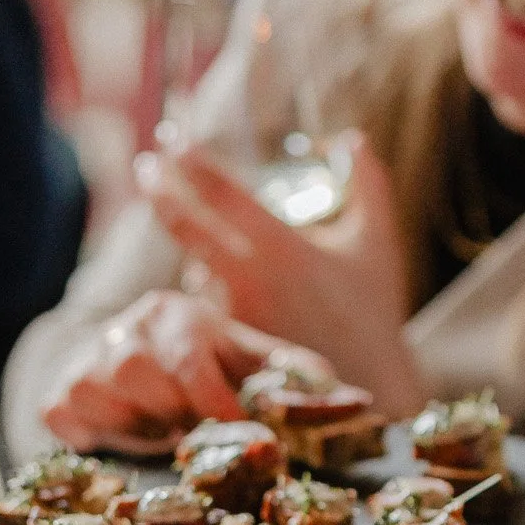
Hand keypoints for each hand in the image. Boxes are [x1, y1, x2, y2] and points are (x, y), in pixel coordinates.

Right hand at [39, 289, 320, 451]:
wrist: (151, 381)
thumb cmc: (216, 377)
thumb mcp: (256, 368)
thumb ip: (292, 378)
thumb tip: (349, 400)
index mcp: (180, 315)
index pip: (189, 356)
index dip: (212, 403)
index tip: (235, 436)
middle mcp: (130, 328)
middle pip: (136, 370)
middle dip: (168, 413)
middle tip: (191, 437)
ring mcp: (90, 358)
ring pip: (93, 389)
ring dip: (131, 426)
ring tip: (161, 436)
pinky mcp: (60, 392)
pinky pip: (60, 413)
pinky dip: (88, 434)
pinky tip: (117, 441)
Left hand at [134, 136, 426, 416]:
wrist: (365, 388)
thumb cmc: (371, 312)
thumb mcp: (375, 240)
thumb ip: (367, 180)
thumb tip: (350, 137)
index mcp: (278, 245)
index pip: (218, 189)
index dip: (190, 158)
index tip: (172, 136)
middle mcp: (245, 277)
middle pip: (184, 222)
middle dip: (161, 187)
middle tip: (149, 164)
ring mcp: (227, 312)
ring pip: (196, 265)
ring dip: (199, 251)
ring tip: (219, 254)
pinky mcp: (221, 343)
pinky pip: (205, 303)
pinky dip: (212, 290)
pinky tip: (228, 293)